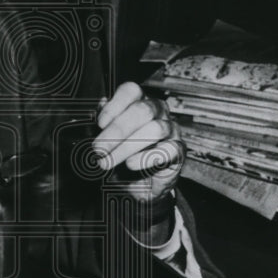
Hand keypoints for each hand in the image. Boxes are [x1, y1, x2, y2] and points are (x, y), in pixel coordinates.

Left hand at [94, 81, 184, 204]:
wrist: (137, 186)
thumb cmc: (121, 159)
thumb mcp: (106, 141)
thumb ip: (102, 124)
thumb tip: (100, 105)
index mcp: (139, 103)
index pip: (131, 91)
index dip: (114, 105)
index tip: (99, 124)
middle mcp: (158, 112)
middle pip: (142, 110)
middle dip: (117, 130)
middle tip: (98, 148)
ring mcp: (171, 130)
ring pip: (155, 129)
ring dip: (127, 146)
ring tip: (109, 161)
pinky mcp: (179, 151)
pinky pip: (169, 149)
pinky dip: (146, 158)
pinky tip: (130, 164)